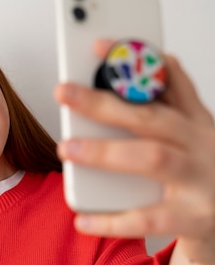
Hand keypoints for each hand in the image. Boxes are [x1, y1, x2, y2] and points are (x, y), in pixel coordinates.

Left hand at [55, 41, 214, 264]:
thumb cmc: (204, 178)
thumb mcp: (197, 137)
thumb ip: (178, 103)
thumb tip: (161, 58)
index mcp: (198, 124)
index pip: (166, 82)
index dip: (133, 61)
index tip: (98, 44)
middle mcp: (202, 147)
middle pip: (152, 117)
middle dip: (105, 102)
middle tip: (64, 92)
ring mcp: (201, 182)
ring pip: (153, 159)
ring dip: (106, 152)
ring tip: (68, 148)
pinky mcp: (195, 219)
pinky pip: (148, 219)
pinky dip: (112, 220)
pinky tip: (82, 218)